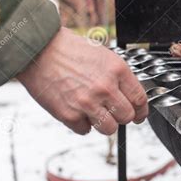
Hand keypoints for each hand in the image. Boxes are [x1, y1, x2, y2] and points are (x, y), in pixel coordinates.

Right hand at [17, 27, 148, 134]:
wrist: (38, 50)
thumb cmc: (70, 51)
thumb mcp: (104, 56)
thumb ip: (119, 77)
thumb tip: (131, 97)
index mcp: (117, 71)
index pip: (140, 99)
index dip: (142, 110)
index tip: (140, 115)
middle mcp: (105, 88)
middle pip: (127, 116)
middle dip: (123, 116)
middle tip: (115, 112)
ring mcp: (87, 103)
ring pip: (110, 128)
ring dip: (105, 123)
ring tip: (96, 112)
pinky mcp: (69, 115)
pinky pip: (85, 130)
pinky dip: (83, 124)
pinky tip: (78, 111)